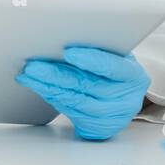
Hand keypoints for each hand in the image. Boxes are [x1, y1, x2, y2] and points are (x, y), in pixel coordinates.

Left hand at [16, 46, 150, 140]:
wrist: (123, 94)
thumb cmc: (115, 66)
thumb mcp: (116, 53)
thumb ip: (99, 47)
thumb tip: (65, 35)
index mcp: (135, 77)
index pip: (113, 67)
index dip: (91, 60)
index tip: (68, 52)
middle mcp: (128, 100)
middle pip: (87, 86)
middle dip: (56, 75)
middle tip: (34, 65)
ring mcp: (114, 118)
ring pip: (76, 101)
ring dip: (48, 87)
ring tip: (29, 75)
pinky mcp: (98, 129)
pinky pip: (71, 112)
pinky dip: (52, 97)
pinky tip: (39, 87)